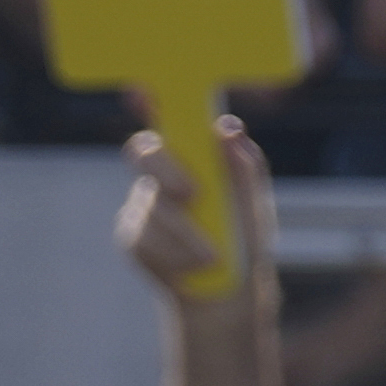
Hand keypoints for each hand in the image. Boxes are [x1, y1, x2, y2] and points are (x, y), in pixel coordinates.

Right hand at [116, 116, 277, 310]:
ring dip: (184, 232)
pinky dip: (174, 256)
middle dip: (167, 170)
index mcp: (195, 156)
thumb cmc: (245, 239)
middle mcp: (163, 172)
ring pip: (149, 204)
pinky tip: (192, 267)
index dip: (150, 101)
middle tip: (192, 195)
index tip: (141, 93)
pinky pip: (143, 238)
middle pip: (144, 152)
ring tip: (212, 256)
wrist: (229, 293)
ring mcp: (143, 203)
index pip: (169, 119)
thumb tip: (229, 129)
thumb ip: (245, 168)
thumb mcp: (254, 204)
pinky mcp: (131, 235)